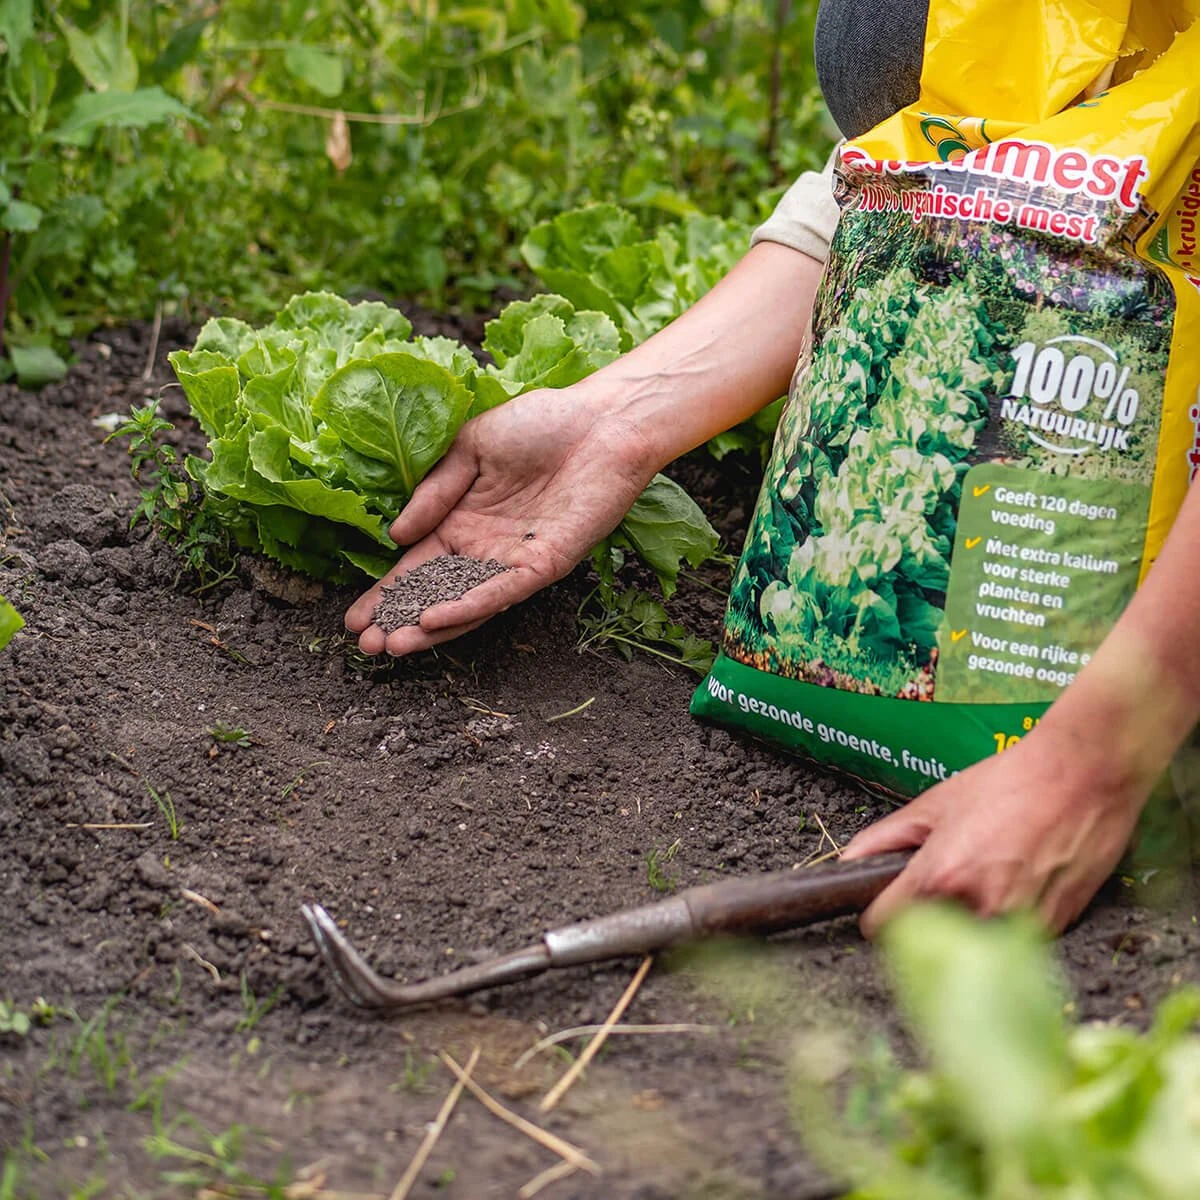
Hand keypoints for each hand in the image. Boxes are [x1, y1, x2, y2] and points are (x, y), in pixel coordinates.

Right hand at [345, 385, 658, 655]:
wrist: (601, 422)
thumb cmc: (540, 425)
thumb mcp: (471, 447)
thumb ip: (435, 491)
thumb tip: (396, 535)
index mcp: (462, 521)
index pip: (417, 567)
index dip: (388, 593)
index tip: (355, 619)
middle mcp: (485, 549)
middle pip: (436, 594)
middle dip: (401, 621)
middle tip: (366, 645)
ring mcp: (514, 561)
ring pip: (466, 604)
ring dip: (430, 628)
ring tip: (393, 646)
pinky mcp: (544, 565)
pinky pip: (501, 592)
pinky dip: (468, 608)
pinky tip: (434, 620)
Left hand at [840, 723, 1148, 936]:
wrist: (1086, 775)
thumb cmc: (1010, 782)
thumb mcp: (935, 803)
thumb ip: (885, 838)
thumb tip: (848, 862)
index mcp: (940, 877)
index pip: (882, 926)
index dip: (877, 914)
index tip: (883, 905)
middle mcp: (979, 909)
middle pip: (928, 940)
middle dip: (927, 918)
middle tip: (945, 881)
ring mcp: (1020, 925)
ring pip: (972, 945)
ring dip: (969, 922)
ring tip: (986, 875)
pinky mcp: (1055, 929)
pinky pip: (1011, 940)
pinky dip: (1005, 920)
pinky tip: (1018, 881)